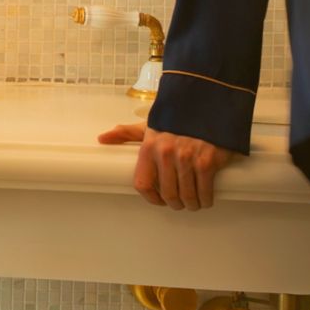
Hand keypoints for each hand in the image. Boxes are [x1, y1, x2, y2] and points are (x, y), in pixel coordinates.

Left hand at [99, 122, 239, 210]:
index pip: (142, 183)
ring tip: (194, 202)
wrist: (207, 105)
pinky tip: (205, 198)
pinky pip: (204, 191)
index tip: (159, 200)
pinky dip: (206, 199)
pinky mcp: (207, 160)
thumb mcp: (151, 125)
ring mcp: (187, 158)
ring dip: (191, 204)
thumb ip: (127, 134)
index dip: (151, 198)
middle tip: (180, 203)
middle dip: (175, 203)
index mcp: (149, 147)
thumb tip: (103, 139)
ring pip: (187, 196)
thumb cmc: (178, 119)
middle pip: (168, 194)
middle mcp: (165, 154)